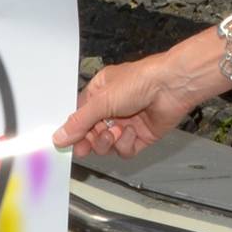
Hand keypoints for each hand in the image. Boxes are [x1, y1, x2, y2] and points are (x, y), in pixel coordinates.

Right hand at [53, 51, 207, 157]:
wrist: (172, 86)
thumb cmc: (139, 81)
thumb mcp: (102, 100)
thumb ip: (79, 122)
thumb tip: (59, 136)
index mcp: (100, 92)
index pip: (80, 116)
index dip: (74, 130)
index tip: (67, 143)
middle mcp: (113, 107)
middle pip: (92, 133)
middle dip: (90, 140)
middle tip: (85, 148)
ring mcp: (128, 122)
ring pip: (108, 144)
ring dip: (108, 142)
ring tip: (113, 134)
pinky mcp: (142, 135)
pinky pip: (126, 149)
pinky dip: (126, 144)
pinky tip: (131, 132)